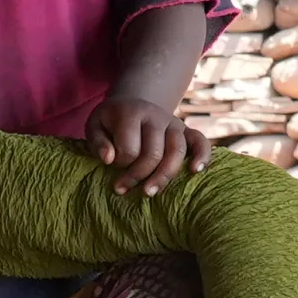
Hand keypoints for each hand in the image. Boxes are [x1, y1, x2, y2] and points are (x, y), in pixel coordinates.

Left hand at [84, 95, 208, 196]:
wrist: (133, 105)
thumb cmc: (111, 122)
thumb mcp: (95, 126)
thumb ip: (97, 142)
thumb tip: (109, 159)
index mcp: (132, 112)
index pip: (129, 147)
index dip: (119, 163)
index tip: (110, 167)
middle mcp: (156, 116)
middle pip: (153, 153)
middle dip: (136, 176)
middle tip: (121, 189)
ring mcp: (174, 123)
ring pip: (177, 152)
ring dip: (163, 176)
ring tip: (148, 192)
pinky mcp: (186, 131)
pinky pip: (200, 142)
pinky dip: (202, 156)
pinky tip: (196, 171)